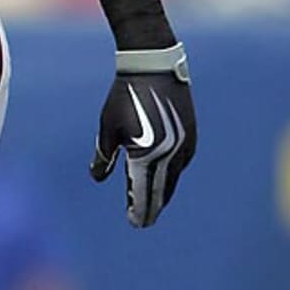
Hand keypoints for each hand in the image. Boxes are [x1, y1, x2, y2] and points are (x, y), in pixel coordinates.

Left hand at [89, 43, 195, 227]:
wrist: (154, 66)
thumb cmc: (123, 96)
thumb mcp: (107, 127)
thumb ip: (104, 156)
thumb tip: (98, 178)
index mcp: (145, 154)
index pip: (141, 191)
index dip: (138, 208)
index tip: (135, 223)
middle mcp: (168, 154)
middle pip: (160, 190)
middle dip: (151, 207)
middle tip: (144, 222)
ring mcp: (184, 145)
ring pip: (173, 179)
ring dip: (163, 193)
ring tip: (155, 206)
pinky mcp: (191, 135)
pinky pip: (182, 164)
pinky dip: (173, 176)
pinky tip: (167, 180)